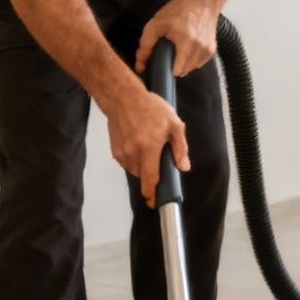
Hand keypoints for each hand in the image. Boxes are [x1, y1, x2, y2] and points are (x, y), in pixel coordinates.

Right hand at [105, 85, 187, 204]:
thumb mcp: (173, 124)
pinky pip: (127, 163)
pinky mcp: (115, 151)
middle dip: (151, 173)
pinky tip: (138, 144)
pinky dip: (134, 159)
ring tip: (147, 146)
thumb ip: (180, 148)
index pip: (150, 180)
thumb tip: (183, 167)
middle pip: (143, 176)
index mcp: (149, 148)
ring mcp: (122, 153)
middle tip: (157, 157)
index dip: (152, 194)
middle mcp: (133, 153)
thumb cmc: (149, 107)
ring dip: (142, 166)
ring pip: (134, 170)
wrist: (123, 98)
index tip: (155, 202)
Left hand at [134, 0, 219, 77]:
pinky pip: (198, 63)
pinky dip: (191, 59)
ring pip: (191, 69)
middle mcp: (200, 48)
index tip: (161, 61)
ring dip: (183, 63)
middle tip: (169, 50)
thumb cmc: (179, 9)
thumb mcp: (156, 24)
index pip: (176, 71)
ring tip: (178, 47)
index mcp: (186, 43)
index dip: (165, 68)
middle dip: (173, 64)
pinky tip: (187, 47)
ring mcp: (207, 50)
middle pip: (182, 72)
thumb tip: (140, 66)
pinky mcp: (212, 50)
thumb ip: (146, 46)